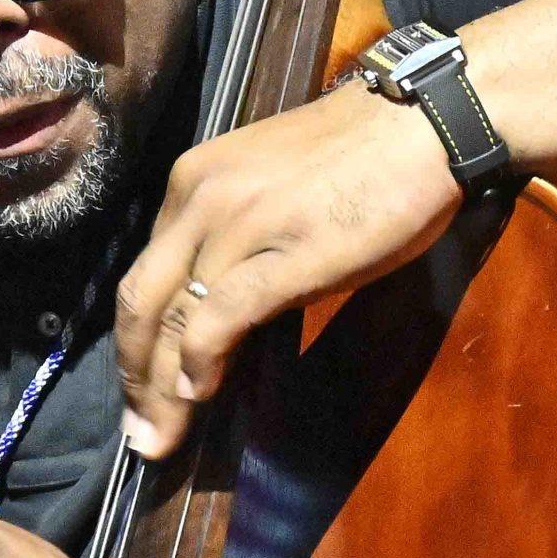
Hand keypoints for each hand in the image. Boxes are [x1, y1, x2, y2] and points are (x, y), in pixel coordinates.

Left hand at [115, 82, 460, 458]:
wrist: (423, 120)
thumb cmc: (361, 156)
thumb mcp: (273, 189)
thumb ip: (235, 241)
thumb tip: (217, 311)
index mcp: (194, 180)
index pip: (146, 271)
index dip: (135, 339)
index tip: (139, 388)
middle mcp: (201, 197)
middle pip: (142, 299)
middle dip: (133, 375)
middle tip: (138, 431)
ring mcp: (240, 223)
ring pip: (176, 315)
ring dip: (161, 388)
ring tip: (161, 437)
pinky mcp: (286, 252)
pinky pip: (222, 314)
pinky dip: (202, 360)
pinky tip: (200, 394)